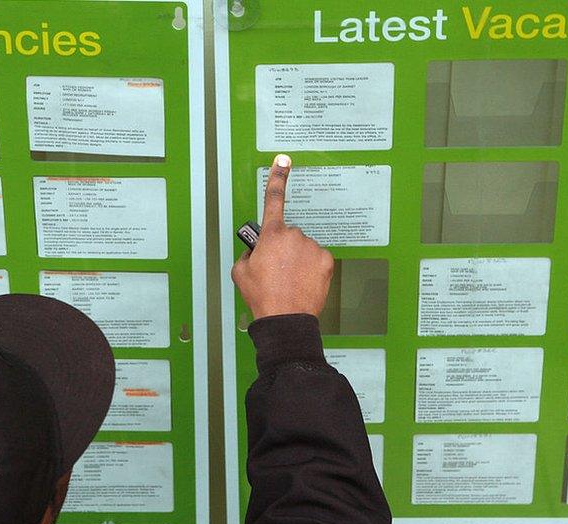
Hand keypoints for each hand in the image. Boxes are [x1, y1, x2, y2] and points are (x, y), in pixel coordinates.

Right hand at [232, 154, 333, 319]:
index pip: (273, 199)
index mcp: (271, 235)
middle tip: (276, 270)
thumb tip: (257, 251)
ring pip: (303, 247)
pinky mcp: (326, 260)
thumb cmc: (262, 296)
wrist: (285, 318)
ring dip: (297, 259)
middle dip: (282, 247)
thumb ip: (249, 252)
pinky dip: (311, 267)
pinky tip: (303, 281)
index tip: (283, 160)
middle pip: (287, 234)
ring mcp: (312, 247)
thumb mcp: (241, 271)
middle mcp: (294, 236)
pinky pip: (316, 258)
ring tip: (289, 280)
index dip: (278, 177)